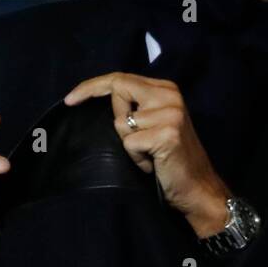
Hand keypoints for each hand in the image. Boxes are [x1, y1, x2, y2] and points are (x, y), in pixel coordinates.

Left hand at [63, 73, 231, 236]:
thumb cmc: (170, 159)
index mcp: (167, 89)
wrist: (198, 188)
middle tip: (138, 142)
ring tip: (151, 155)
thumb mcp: (155, 123)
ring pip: (121, 123)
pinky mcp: (167, 134)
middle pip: (119, 90)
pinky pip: (129, 143)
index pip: (121, 78)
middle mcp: (170, 95)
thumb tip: (101, 99)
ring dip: (129, 145)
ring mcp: (170, 113)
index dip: (91, 87)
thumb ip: (135, 106)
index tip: (69, 100)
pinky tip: (154, 163)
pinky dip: (136, 158)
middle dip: (116, 118)